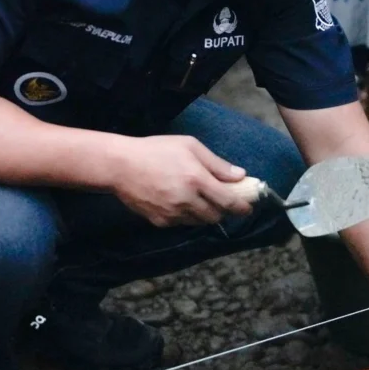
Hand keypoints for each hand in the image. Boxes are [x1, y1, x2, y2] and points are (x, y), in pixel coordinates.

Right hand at [107, 135, 252, 226]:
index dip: (241, 207)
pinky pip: (181, 223)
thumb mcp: (190, 146)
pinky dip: (185, 215)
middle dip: (222, 210)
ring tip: (198, 199)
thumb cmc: (156, 150)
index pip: (227, 201)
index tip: (248, 207)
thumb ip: (217, 164)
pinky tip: (178, 201)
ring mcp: (172, 213)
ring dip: (204, 213)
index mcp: (196, 179)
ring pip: (198, 221)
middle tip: (221, 200)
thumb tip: (240, 176)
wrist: (120, 166)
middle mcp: (186, 200)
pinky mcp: (159, 222)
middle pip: (214, 216)